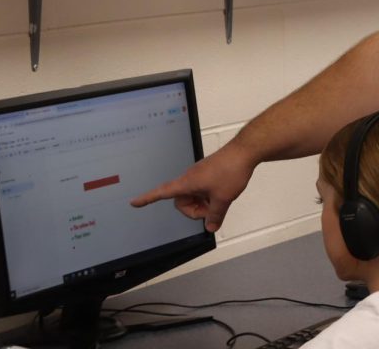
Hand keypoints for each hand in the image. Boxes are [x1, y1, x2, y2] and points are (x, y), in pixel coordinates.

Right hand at [130, 141, 256, 232]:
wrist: (245, 151)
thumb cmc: (231, 170)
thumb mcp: (223, 199)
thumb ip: (215, 216)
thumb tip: (210, 227)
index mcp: (187, 183)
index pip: (162, 192)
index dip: (147, 199)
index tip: (134, 203)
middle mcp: (190, 178)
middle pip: (182, 201)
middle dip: (194, 210)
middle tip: (212, 211)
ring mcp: (199, 175)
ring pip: (194, 196)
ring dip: (204, 203)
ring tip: (220, 200)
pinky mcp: (208, 173)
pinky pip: (202, 189)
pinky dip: (209, 196)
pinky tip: (222, 194)